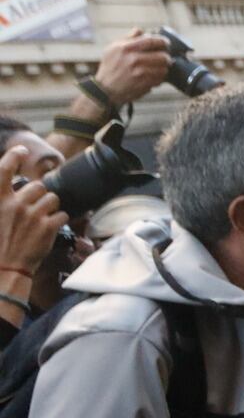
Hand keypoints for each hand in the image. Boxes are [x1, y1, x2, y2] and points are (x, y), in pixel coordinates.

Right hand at [0, 146, 67, 279]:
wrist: (5, 267)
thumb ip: (2, 199)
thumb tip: (8, 188)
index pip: (4, 168)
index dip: (13, 156)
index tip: (21, 150)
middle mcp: (15, 203)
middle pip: (37, 186)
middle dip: (38, 194)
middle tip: (33, 208)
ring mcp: (33, 215)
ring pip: (52, 198)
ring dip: (50, 206)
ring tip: (42, 217)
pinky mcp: (48, 228)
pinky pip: (62, 215)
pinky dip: (59, 220)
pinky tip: (51, 227)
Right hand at [94, 29, 171, 108]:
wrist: (106, 88)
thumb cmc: (110, 66)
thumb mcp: (113, 48)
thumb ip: (128, 38)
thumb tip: (140, 30)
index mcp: (126, 48)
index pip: (151, 41)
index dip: (162, 41)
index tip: (166, 43)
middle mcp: (134, 60)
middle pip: (162, 56)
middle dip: (166, 56)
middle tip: (165, 57)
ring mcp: (140, 73)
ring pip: (164, 69)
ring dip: (164, 68)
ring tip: (158, 67)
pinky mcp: (145, 84)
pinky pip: (160, 79)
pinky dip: (160, 77)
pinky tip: (154, 76)